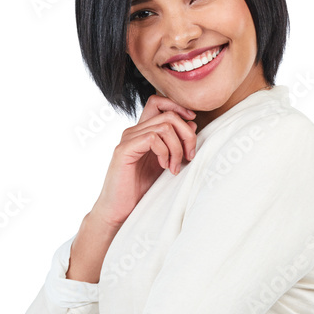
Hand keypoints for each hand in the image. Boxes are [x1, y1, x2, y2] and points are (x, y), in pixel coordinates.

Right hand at [92, 94, 197, 228]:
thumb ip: (176, 144)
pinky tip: (164, 167)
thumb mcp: (166, 163)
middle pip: (169, 115)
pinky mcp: (124, 150)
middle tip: (189, 156)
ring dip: (177, 148)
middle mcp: (134, 131)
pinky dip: (165, 152)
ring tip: (175, 167)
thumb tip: (192, 123)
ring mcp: (128, 138)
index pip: (159, 102)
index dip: (179, 108)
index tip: (192, 126)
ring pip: (164, 126)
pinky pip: (152, 138)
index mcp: (143, 132)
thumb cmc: (141, 189)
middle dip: (187, 135)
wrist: (120, 210)